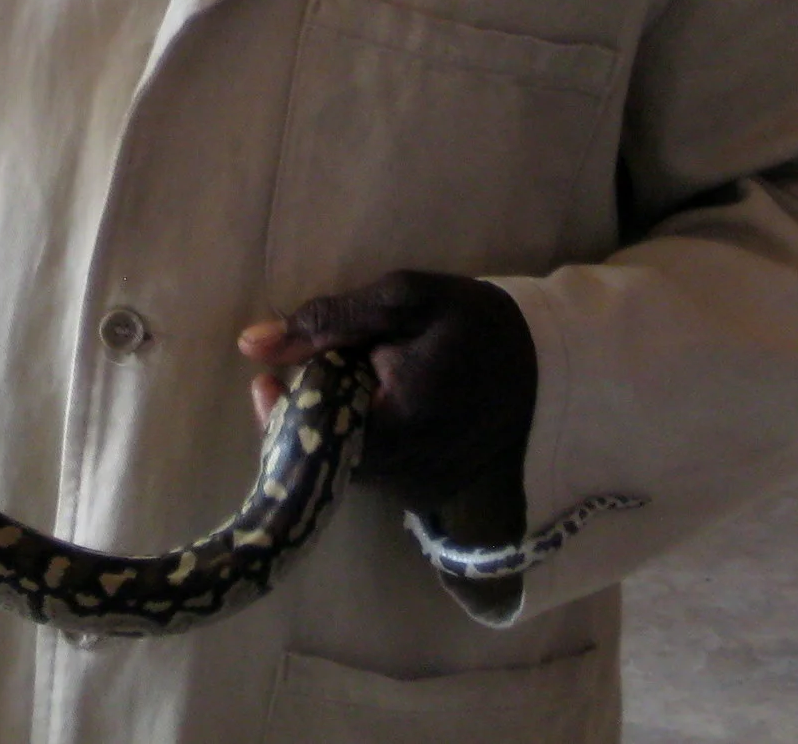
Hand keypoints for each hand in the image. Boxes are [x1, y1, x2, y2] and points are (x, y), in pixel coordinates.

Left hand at [239, 271, 536, 516]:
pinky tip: (368, 410)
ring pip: (345, 470)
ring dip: (331, 430)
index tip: (267, 380)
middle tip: (296, 377)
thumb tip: (251, 345)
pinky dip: (359, 444)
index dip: (283, 408)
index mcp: (400, 424)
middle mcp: (407, 473)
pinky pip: (373, 475)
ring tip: (342, 386)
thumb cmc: (473, 324)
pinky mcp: (428, 497)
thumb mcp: (403, 300)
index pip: (312, 433)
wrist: (545, 366)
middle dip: (304, 417)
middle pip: (324, 457)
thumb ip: (327, 321)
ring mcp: (419, 492)